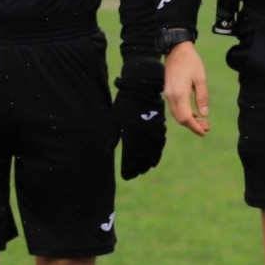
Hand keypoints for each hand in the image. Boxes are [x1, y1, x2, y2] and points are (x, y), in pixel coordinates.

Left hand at [110, 61, 166, 180]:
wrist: (142, 88)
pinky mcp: (160, 127)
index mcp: (131, 133)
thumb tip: (104, 154)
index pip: (130, 156)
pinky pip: (160, 145)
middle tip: (133, 175)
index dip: (128, 167)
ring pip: (152, 152)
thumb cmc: (124, 104)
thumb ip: (110, 138)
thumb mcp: (114, 120)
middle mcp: (144, 134)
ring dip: (147, 163)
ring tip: (143, 171)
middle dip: (137, 167)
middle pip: (142, 157)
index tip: (126, 176)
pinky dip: (157, 155)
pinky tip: (154, 162)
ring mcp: (153, 131)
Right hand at [163, 41, 210, 137]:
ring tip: (202, 122)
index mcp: (180, 94)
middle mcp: (171, 96)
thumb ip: (202, 97)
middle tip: (206, 127)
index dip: (195, 127)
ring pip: (177, 115)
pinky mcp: (168, 91)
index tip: (204, 132)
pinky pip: (175, 108)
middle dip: (193, 126)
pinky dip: (184, 114)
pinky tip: (194, 113)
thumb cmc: (191, 62)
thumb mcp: (201, 79)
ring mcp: (168, 94)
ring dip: (188, 121)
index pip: (186, 118)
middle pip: (180, 119)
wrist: (176, 50)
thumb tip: (204, 115)